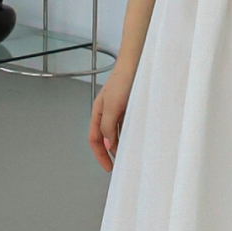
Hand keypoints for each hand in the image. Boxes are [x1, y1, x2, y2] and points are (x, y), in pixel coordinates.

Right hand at [88, 53, 139, 172]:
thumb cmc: (123, 81)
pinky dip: (129, 133)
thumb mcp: (113, 106)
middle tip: (120, 165)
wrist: (136, 62)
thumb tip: (108, 145)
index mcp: (98, 112)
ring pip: (116, 131)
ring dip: (121, 143)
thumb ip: (108, 126)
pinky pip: (126, 124)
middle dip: (110, 152)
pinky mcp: (128, 105)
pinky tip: (136, 138)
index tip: (109, 168)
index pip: (94, 139)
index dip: (100, 155)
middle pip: (105, 137)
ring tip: (129, 154)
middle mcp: (106, 112)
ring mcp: (118, 108)